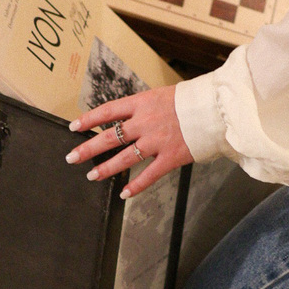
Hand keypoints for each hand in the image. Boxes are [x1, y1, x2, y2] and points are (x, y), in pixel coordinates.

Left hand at [65, 85, 192, 197]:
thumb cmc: (190, 100)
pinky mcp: (171, 157)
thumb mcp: (161, 95)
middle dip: (88, 148)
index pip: (108, 111)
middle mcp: (145, 122)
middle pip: (110, 137)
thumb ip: (143, 108)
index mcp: (142, 103)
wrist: (216, 108)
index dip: (89, 120)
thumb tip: (126, 118)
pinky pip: (149, 175)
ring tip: (92, 175)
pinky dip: (135, 186)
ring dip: (106, 168)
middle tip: (72, 157)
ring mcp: (157, 141)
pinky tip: (123, 193)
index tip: (74, 127)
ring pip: (125, 158)